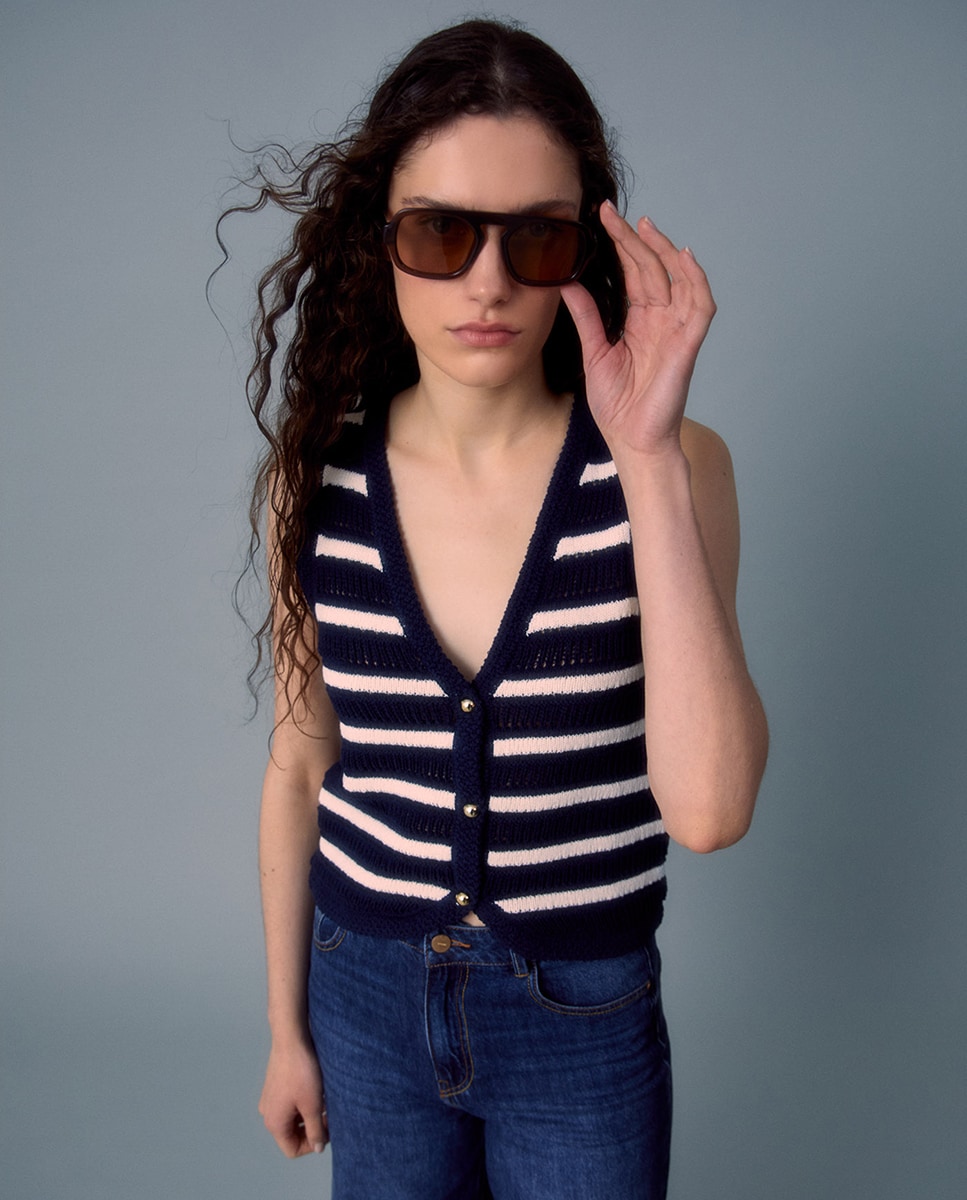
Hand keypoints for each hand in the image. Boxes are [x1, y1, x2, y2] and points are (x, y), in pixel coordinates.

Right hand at [258, 1037, 327, 1157]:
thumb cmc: (301, 1071)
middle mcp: (268, 1113)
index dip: (312, 1144)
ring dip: (311, 1113)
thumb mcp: (312, 1105)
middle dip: (313, 1127)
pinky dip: (305, 1101)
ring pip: (294, 1117)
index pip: (292, 1149)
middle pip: (293, 1134)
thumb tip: (318, 1148)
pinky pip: (291, 1103)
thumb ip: (316, 1131)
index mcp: (274, 1122)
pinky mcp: (276, 1085)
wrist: (291, 1038)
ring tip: (325, 1098)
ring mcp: (270, 1098)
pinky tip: (317, 1088)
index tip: (328, 1129)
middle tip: (330, 1114)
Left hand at [561, 201, 715, 455]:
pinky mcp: (688, 344)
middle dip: (634, 240)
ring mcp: (676, 330)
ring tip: (645, 226)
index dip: (619, 246)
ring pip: (678, 279)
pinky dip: (696, 280)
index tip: (601, 219)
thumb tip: (566, 282)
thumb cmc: (617, 405)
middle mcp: (660, 320)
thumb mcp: (594, 353)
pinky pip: (700, 306)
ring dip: (663, 251)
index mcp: (638, 322)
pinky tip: (684, 257)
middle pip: (651, 270)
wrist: (632, 441)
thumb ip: (586, 316)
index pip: (631, 274)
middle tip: (612, 213)